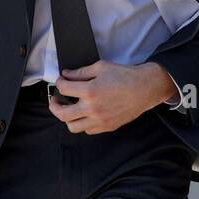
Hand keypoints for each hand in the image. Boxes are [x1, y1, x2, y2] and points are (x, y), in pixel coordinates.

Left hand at [49, 60, 176, 133]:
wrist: (145, 88)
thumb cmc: (125, 76)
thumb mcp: (101, 67)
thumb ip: (81, 72)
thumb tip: (67, 75)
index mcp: (90, 91)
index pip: (63, 89)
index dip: (59, 83)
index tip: (61, 81)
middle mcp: (92, 108)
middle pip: (62, 113)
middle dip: (54, 105)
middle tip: (55, 100)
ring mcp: (99, 120)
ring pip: (73, 126)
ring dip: (67, 118)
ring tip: (69, 109)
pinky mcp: (107, 126)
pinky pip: (88, 130)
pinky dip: (82, 123)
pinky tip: (84, 114)